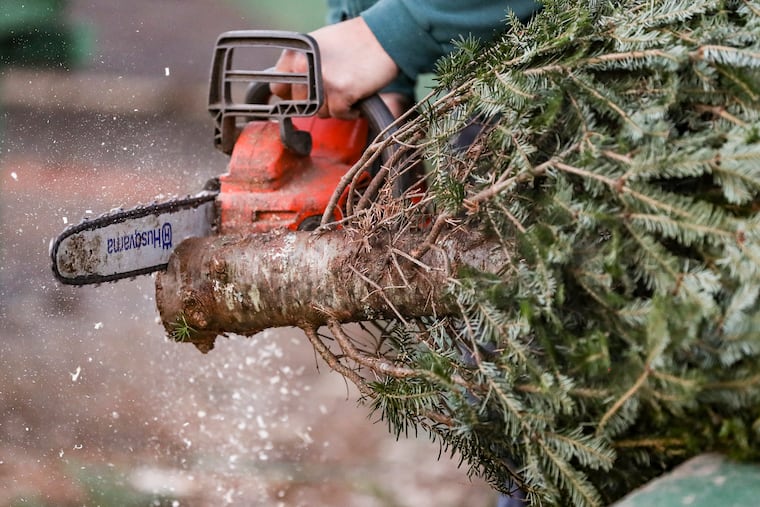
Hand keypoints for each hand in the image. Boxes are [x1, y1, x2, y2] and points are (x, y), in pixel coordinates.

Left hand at [271, 17, 398, 118]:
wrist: (384, 36)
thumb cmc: (354, 41)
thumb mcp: (318, 46)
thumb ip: (301, 65)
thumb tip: (287, 90)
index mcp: (295, 54)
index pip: (278, 89)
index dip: (293, 95)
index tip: (307, 95)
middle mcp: (304, 66)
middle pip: (301, 105)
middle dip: (318, 103)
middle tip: (334, 91)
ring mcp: (322, 80)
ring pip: (320, 112)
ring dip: (335, 107)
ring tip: (348, 90)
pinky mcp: (341, 92)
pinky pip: (339, 115)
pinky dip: (350, 111)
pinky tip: (357, 96)